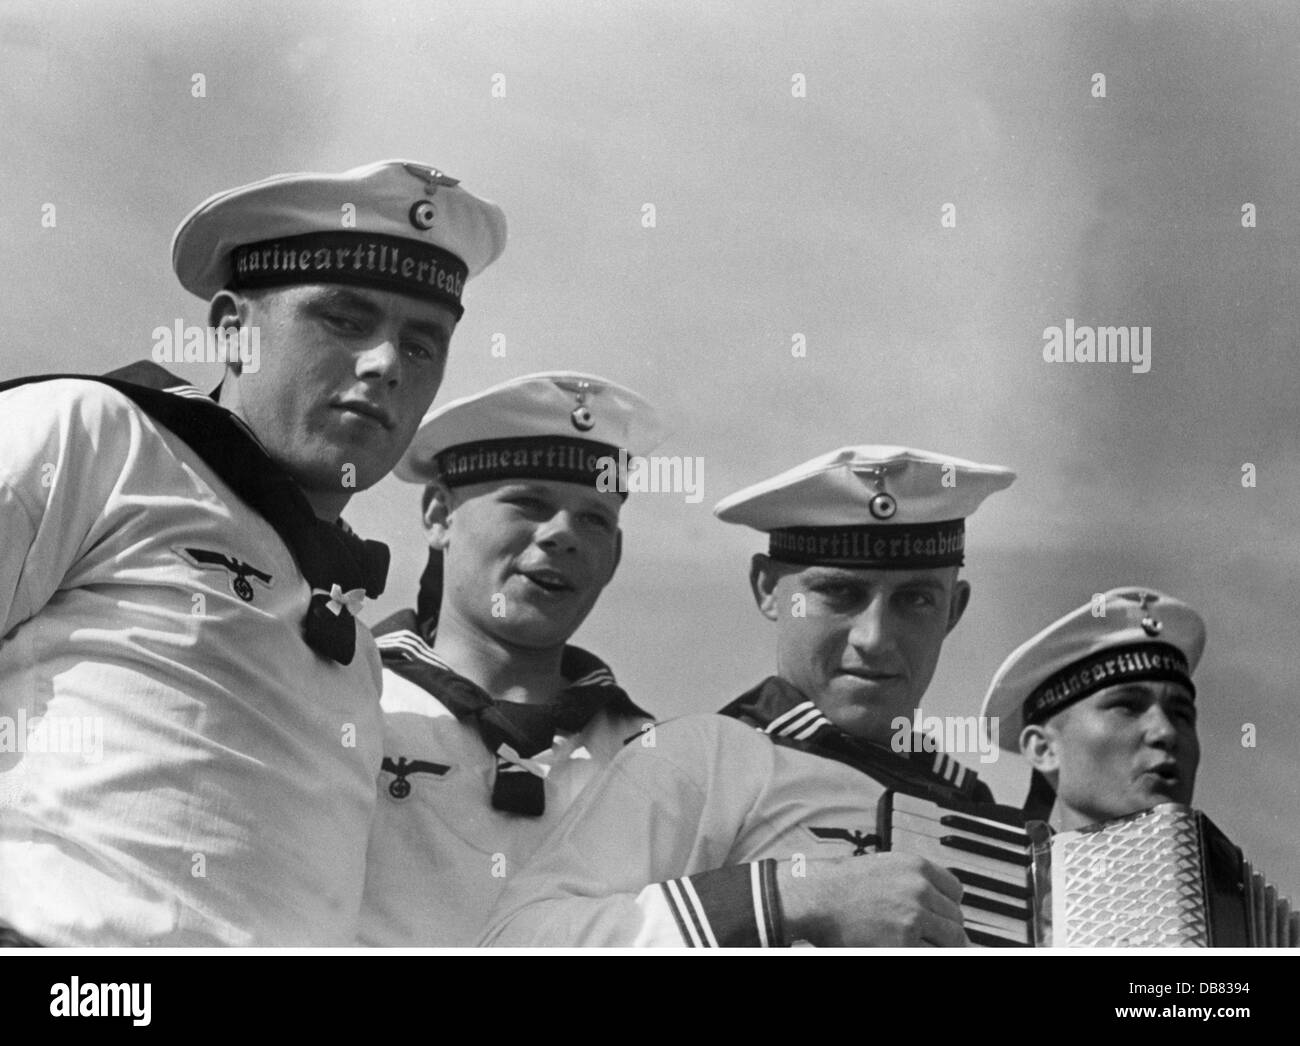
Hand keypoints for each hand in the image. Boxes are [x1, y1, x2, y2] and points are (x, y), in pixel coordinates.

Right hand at [778, 852, 966, 946]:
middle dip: (945, 931)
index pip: (956, 891)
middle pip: (955, 918)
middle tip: (926, 937)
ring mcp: (913, 917)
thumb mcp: (885, 868)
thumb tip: (944, 911)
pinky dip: (924, 952)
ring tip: (914, 943)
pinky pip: (931, 953)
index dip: (948, 906)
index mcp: (917, 867)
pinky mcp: (904, 944)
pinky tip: (905, 947)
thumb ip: (915, 883)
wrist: (816, 897)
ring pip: (951, 940)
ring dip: (938, 946)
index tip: (939, 915)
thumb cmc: (843, 885)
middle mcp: (920, 889)